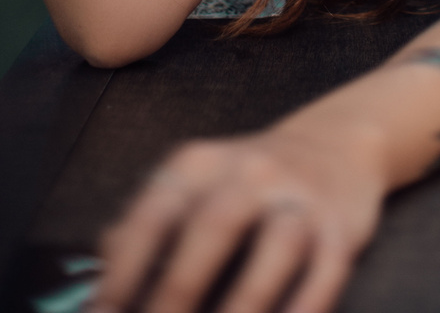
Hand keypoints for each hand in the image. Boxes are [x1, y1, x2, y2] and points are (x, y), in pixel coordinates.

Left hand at [89, 120, 386, 312]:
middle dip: (180, 291)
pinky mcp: (341, 228)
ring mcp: (301, 198)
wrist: (336, 142)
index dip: (125, 270)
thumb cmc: (246, 180)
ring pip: (277, 248)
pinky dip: (303, 308)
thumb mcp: (193, 183)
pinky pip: (325, 273)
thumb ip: (146, 226)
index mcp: (201, 164)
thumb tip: (97, 294)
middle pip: (214, 227)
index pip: (155, 214)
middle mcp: (251, 172)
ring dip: (245, 305)